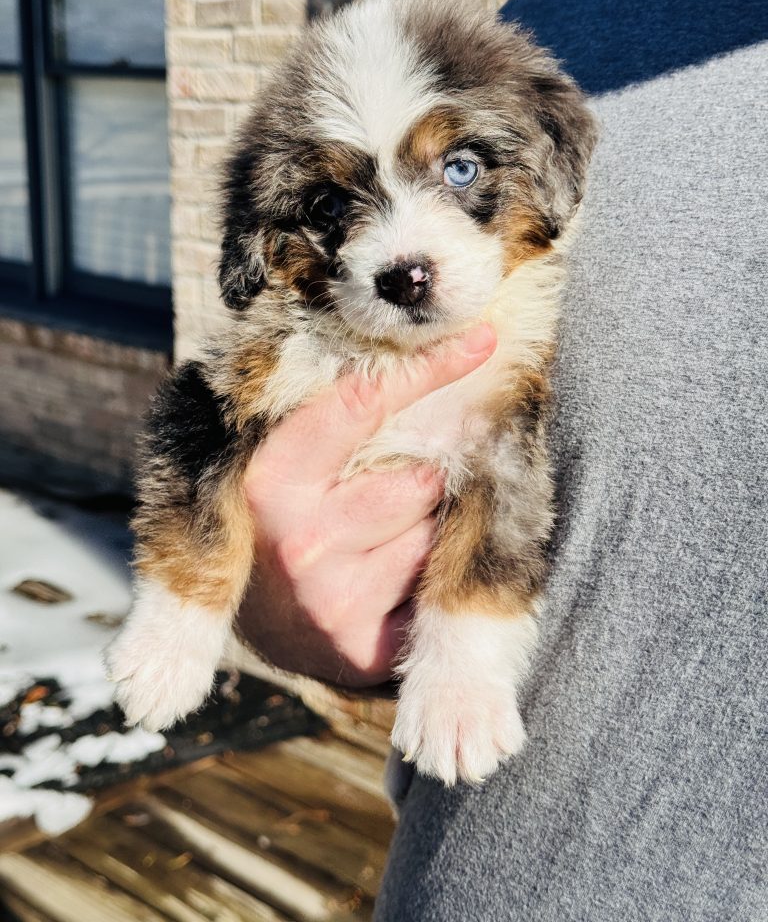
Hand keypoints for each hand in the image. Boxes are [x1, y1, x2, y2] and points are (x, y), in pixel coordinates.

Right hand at [236, 323, 496, 686]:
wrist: (271, 628)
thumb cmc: (290, 522)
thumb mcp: (289, 465)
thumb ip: (332, 415)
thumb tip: (417, 344)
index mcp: (271, 478)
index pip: (361, 405)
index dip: (428, 368)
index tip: (481, 339)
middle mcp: (298, 540)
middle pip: (415, 480)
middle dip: (424, 477)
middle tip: (400, 485)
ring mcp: (331, 599)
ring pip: (431, 533)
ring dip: (427, 529)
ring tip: (385, 542)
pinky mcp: (363, 647)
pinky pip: (436, 588)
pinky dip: (430, 575)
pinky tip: (397, 581)